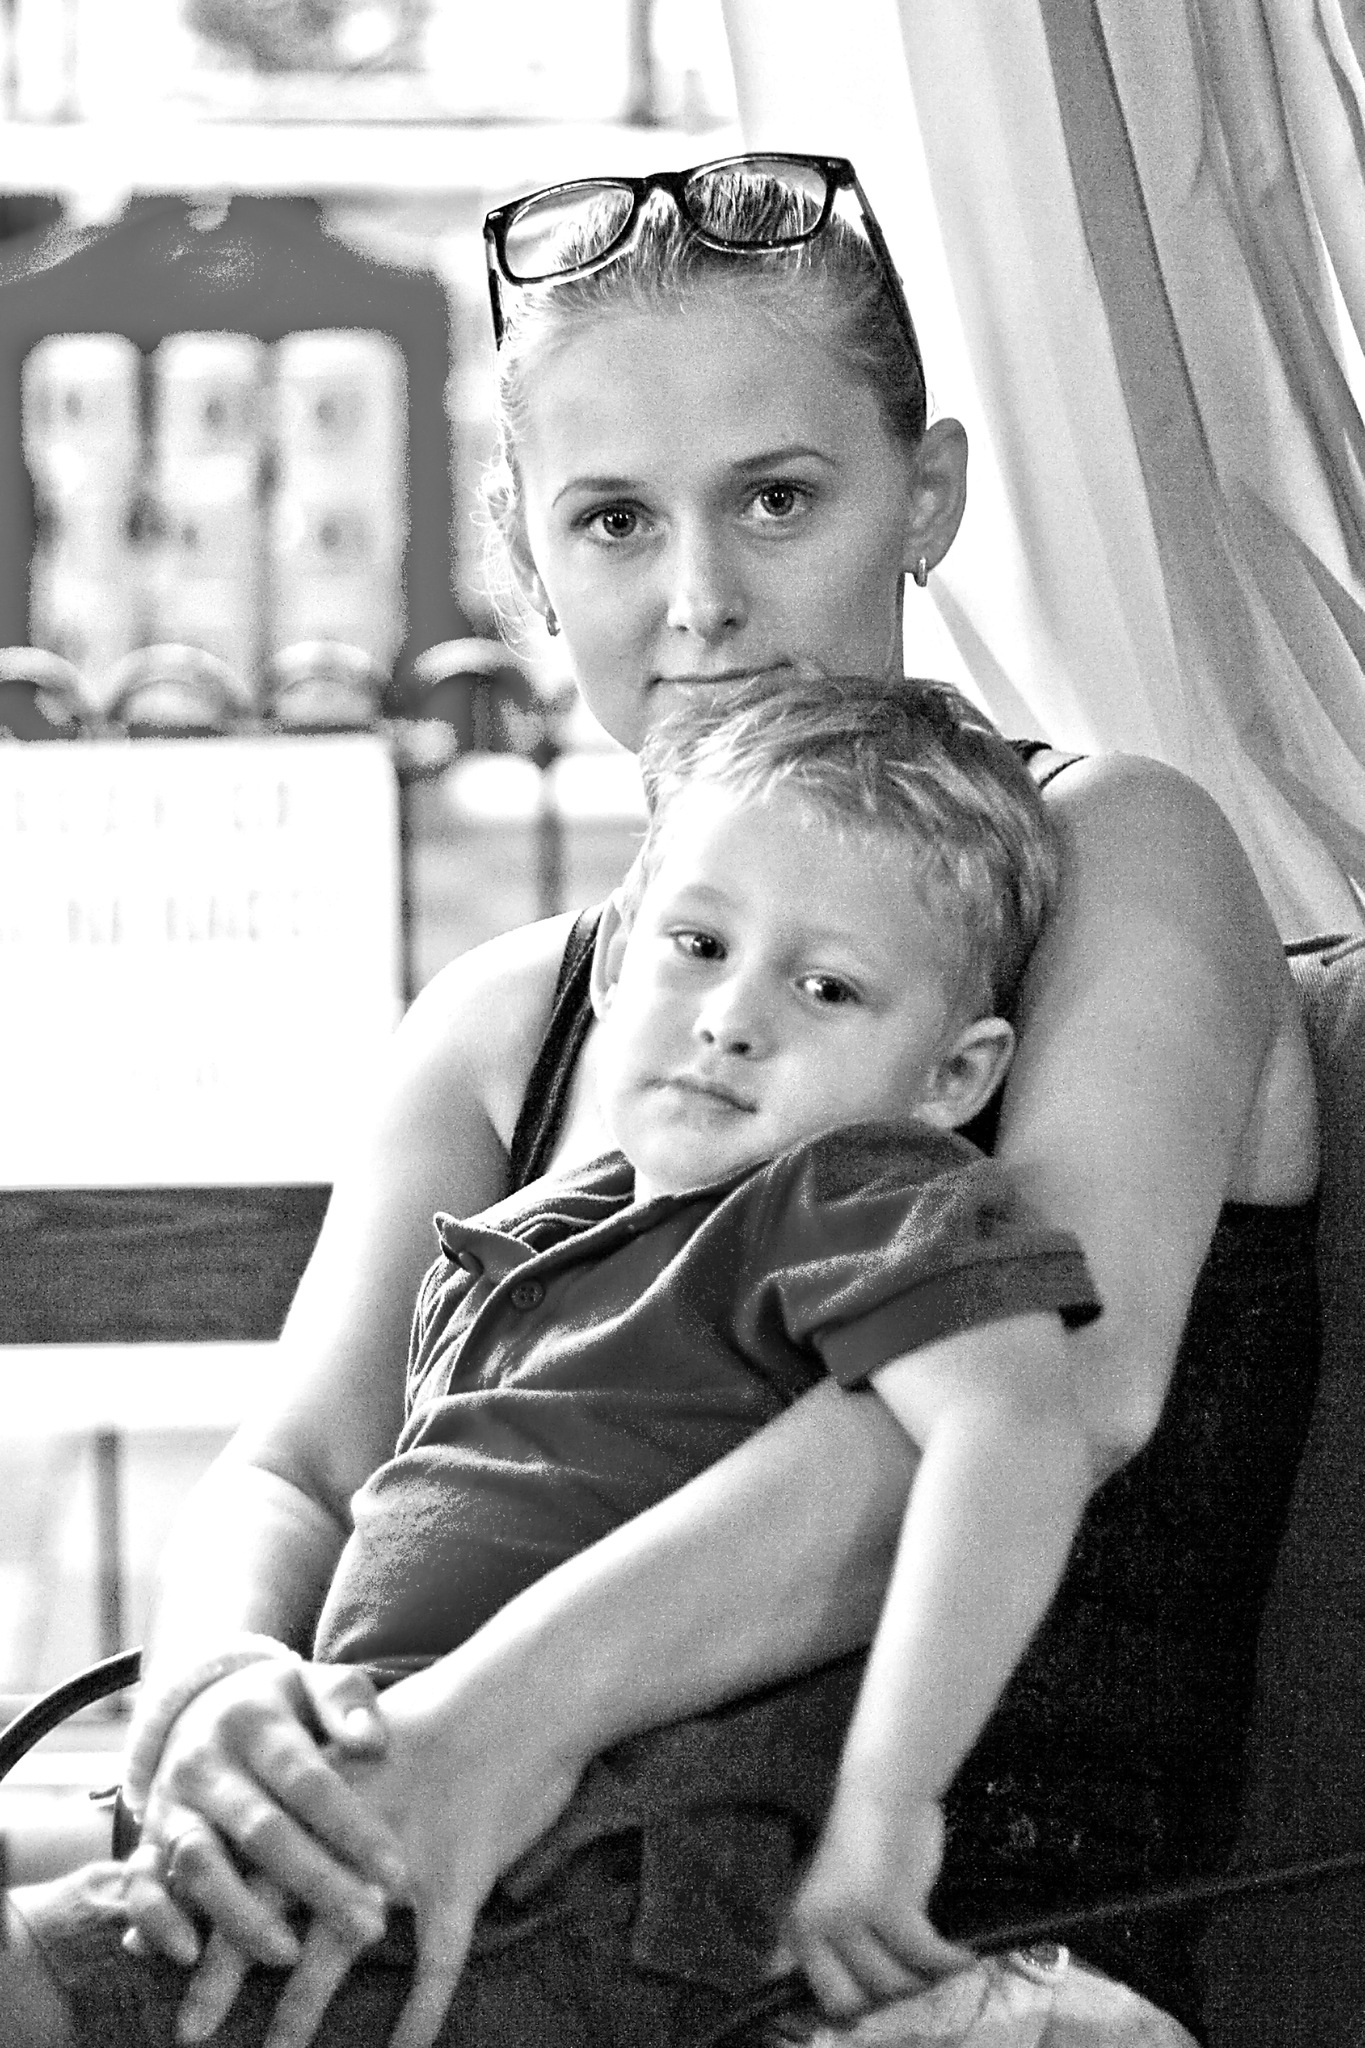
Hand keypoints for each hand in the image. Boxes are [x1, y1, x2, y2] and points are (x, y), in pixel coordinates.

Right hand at [121, 1658, 404, 1971]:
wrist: (198, 1703)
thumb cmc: (281, 1705)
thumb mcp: (314, 1683)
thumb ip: (347, 1701)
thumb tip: (373, 1743)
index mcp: (255, 1722)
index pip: (309, 1780)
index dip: (353, 1829)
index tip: (398, 1874)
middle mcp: (206, 1763)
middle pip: (262, 1830)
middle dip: (317, 1884)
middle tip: (370, 1927)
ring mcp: (171, 1803)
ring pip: (199, 1863)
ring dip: (242, 1915)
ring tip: (291, 1955)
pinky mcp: (146, 1839)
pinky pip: (137, 1885)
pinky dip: (156, 1921)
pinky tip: (191, 1956)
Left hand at [219, 1655, 589, 2047]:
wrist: (529, 1688)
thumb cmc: (460, 1707)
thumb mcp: (378, 1728)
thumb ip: (333, 1766)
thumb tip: (288, 1804)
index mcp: (324, 1782)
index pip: (245, 1850)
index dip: (198, 1900)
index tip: (149, 1943)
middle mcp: (350, 1823)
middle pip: (273, 1902)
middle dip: (226, 1968)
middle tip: (188, 2028)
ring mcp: (404, 1854)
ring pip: (338, 1943)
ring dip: (302, 2009)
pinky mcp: (461, 1874)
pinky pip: (437, 1962)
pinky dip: (420, 2014)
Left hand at [782, 1781, 971, 2019]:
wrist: (882, 1791)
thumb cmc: (863, 1841)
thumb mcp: (836, 1896)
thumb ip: (840, 1941)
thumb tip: (857, 2004)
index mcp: (800, 1927)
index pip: (823, 1997)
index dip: (855, 2012)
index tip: (882, 2009)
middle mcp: (817, 1928)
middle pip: (857, 2003)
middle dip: (889, 1999)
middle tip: (916, 1982)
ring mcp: (851, 1919)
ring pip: (895, 1984)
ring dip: (925, 1979)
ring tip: (942, 1964)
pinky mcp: (888, 1908)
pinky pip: (927, 1957)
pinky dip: (950, 1960)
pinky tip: (965, 1954)